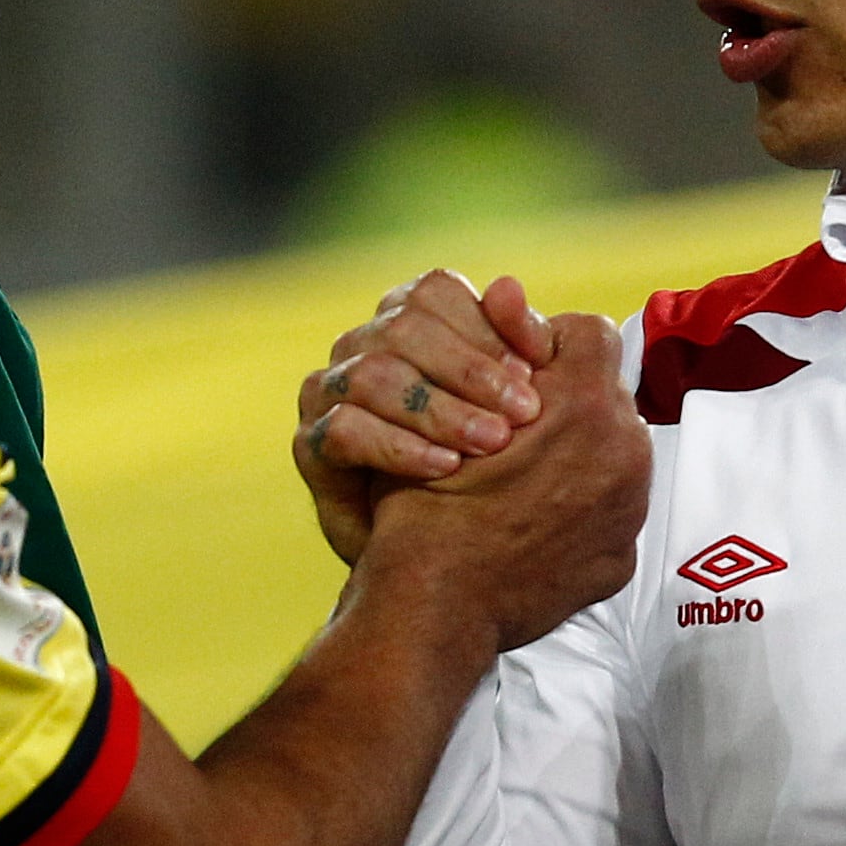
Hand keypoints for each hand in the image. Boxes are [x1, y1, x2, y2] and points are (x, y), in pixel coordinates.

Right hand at [295, 271, 556, 565]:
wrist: (431, 558)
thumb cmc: (481, 473)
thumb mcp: (509, 409)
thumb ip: (515, 351)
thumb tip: (512, 287)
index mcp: (407, 324)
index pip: (435, 293)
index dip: (486, 326)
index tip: (535, 371)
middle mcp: (359, 348)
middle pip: (403, 327)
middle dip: (469, 370)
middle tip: (524, 414)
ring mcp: (327, 394)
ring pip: (373, 375)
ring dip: (440, 410)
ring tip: (494, 446)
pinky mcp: (310, 445)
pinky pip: (346, 430)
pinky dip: (402, 448)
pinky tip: (448, 468)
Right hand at [354, 315, 648, 655]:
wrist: (433, 604)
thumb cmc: (426, 499)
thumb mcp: (446, 404)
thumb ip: (493, 343)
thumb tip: (511, 284)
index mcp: (585, 404)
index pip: (589, 334)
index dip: (545, 347)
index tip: (513, 374)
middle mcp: (624, 450)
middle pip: (607, 396)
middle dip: (568, 405)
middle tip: (515, 430)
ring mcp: (629, 508)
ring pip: (614, 452)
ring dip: (578, 456)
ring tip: (524, 480)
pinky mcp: (621, 558)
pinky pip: (612, 510)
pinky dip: (581, 511)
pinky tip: (534, 523)